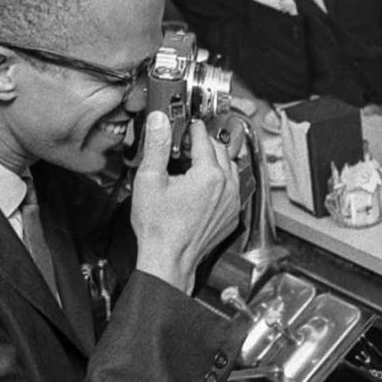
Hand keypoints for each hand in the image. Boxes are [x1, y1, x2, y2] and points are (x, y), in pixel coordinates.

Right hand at [131, 113, 240, 293]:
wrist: (169, 260)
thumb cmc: (159, 228)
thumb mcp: (149, 180)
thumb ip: (156, 147)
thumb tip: (160, 122)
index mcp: (209, 175)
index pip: (204, 139)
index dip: (193, 129)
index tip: (187, 125)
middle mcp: (227, 186)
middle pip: (220, 151)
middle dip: (204, 144)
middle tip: (186, 143)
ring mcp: (232, 202)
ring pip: (229, 169)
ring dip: (215, 162)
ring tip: (194, 163)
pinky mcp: (232, 215)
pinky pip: (231, 190)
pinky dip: (220, 182)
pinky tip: (202, 186)